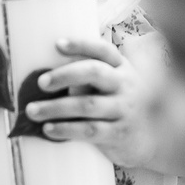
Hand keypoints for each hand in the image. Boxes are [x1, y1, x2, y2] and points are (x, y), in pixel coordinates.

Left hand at [29, 36, 156, 168]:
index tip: (57, 44)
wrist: (152, 139)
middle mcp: (126, 84)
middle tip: (41, 82)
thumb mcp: (115, 85)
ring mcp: (124, 109)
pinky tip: (48, 129)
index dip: (81, 44)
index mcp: (122, 67)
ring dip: (56, 107)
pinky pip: (89, 130)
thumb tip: (53, 77)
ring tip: (32, 110)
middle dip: (64, 75)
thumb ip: (92, 77)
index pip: (103, 50)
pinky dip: (66, 129)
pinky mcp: (120, 133)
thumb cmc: (122, 105)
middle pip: (94, 72)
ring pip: (87, 104)